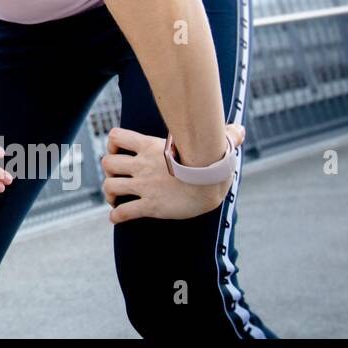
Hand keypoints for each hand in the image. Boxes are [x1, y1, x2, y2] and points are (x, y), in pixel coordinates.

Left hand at [101, 122, 245, 222]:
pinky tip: (118, 218)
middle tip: (116, 179)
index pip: (116, 136)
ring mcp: (144, 185)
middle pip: (107, 163)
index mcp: (151, 146)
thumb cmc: (216, 162)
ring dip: (110, 195)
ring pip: (110, 186)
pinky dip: (117, 216)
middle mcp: (142, 165)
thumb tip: (240, 129)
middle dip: (109, 172)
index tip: (118, 152)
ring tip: (115, 200)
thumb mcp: (214, 144)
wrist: (213, 182)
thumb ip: (223, 135)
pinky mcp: (150, 205)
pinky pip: (124, 212)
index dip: (112, 145)